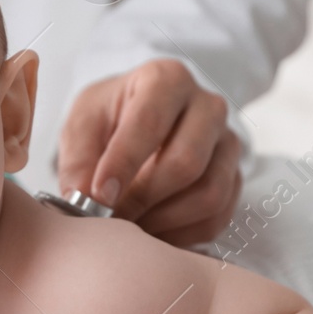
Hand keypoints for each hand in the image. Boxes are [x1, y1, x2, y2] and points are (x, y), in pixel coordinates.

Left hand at [57, 59, 241, 246]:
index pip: (150, 122)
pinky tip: (152, 232)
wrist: (135, 122)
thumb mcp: (82, 125)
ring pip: (209, 194)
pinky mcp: (233, 177)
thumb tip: (81, 200)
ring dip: (164, 221)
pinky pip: (217, 217)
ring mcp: (227, 143)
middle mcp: (207, 106)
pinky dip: (182, 234)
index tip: (100, 195)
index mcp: (166, 80)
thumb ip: (78, 160)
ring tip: (129, 226)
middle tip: (110, 218)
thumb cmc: (109, 119)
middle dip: (143, 198)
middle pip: (186, 163)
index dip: (124, 163)